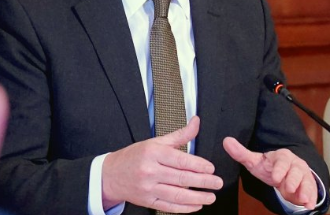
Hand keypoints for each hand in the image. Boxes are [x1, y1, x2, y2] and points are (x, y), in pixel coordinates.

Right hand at [102, 116, 222, 212]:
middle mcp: (150, 171)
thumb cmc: (135, 156)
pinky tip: (196, 205)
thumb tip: (196, 122)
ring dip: (197, 197)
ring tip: (211, 197)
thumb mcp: (155, 142)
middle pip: (180, 178)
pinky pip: (168, 206)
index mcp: (153, 153)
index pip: (179, 160)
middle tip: (217, 183)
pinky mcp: (147, 201)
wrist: (111, 174)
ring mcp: (148, 188)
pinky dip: (184, 207)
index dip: (197, 165)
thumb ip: (179, 135)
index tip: (211, 168)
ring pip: (176, 194)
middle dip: (202, 182)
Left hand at [222, 137, 317, 208]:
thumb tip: (226, 141)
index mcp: (281, 156)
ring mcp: (303, 175)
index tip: (275, 178)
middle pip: (296, 170)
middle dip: (293, 179)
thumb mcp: (255, 161)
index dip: (280, 169)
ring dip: (305, 190)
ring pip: (306, 180)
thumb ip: (241, 153)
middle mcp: (295, 164)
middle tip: (289, 188)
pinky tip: (309, 205)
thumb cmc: (269, 167)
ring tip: (303, 199)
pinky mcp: (308, 185)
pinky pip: (312, 191)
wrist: (285, 174)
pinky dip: (311, 197)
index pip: (282, 160)